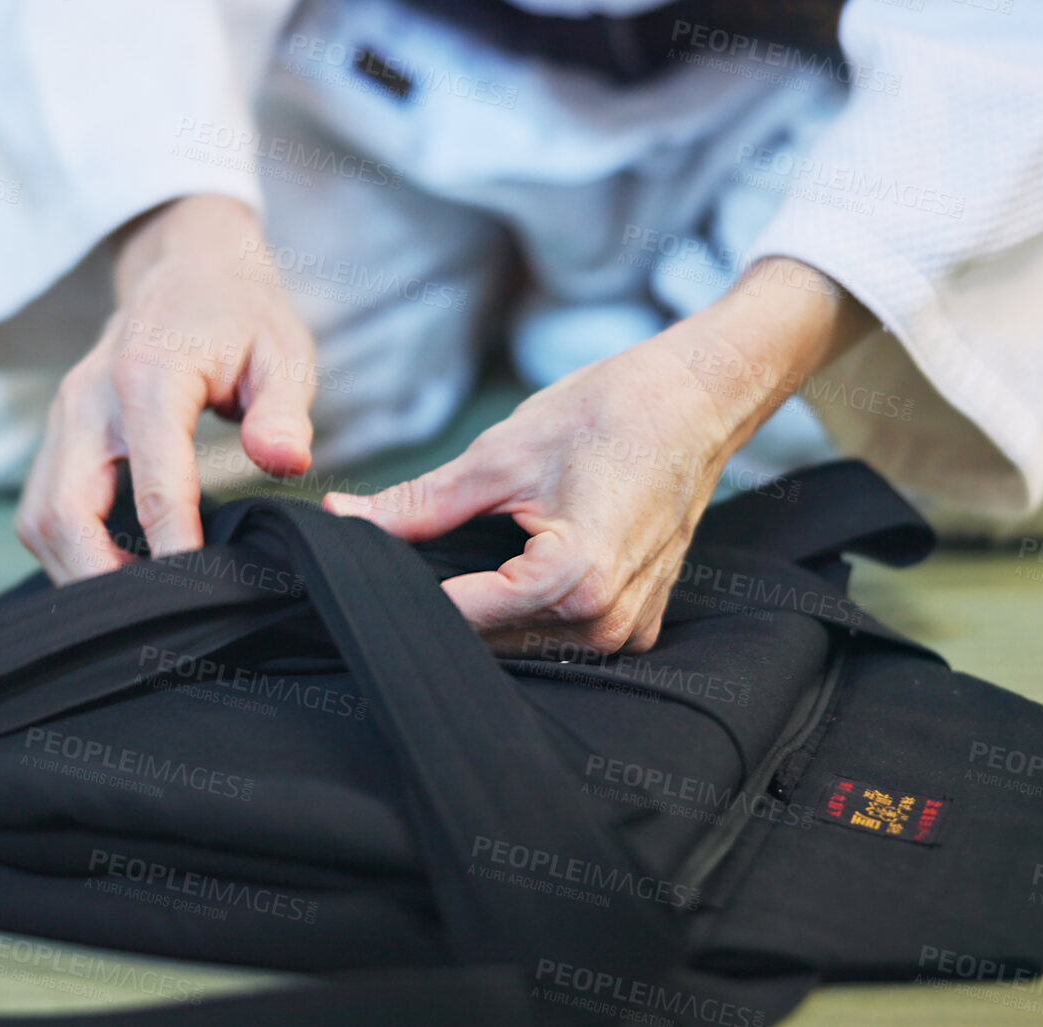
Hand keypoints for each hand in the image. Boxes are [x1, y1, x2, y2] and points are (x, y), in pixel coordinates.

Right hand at [16, 194, 319, 583]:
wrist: (187, 270)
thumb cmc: (242, 316)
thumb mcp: (283, 351)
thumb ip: (283, 409)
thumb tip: (285, 461)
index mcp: (147, 376)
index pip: (151, 480)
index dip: (170, 545)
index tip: (194, 592)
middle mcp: (88, 400)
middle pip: (62, 512)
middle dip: (98, 578)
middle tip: (151, 623)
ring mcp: (63, 419)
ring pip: (41, 518)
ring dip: (77, 572)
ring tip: (135, 608)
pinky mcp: (58, 438)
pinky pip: (44, 510)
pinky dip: (70, 552)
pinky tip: (117, 575)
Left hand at [324, 257, 868, 654]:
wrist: (697, 398)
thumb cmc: (611, 414)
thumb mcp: (501, 454)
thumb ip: (419, 504)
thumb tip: (345, 520)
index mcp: (576, 581)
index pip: (460, 617)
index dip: (402, 597)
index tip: (358, 581)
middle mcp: (607, 622)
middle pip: (490, 640)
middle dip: (439, 606)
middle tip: (398, 568)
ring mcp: (628, 629)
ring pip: (523, 644)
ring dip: (482, 614)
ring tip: (446, 568)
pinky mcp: (636, 621)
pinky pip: (561, 636)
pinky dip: (524, 612)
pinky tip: (500, 575)